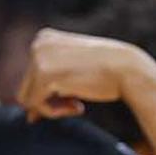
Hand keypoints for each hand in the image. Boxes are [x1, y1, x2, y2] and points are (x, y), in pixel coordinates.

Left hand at [16, 28, 144, 121]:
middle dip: (50, 98)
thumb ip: (51, 82)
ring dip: (50, 107)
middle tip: (77, 101)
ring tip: (76, 105)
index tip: (75, 89)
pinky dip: (54, 113)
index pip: (30, 74)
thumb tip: (29, 117)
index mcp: (44, 37)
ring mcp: (39, 59)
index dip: (51, 88)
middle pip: (26, 86)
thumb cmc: (109, 70)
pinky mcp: (44, 77)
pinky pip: (34, 105)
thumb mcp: (76, 67)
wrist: (129, 70)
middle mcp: (38, 44)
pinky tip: (79, 107)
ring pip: (27, 98)